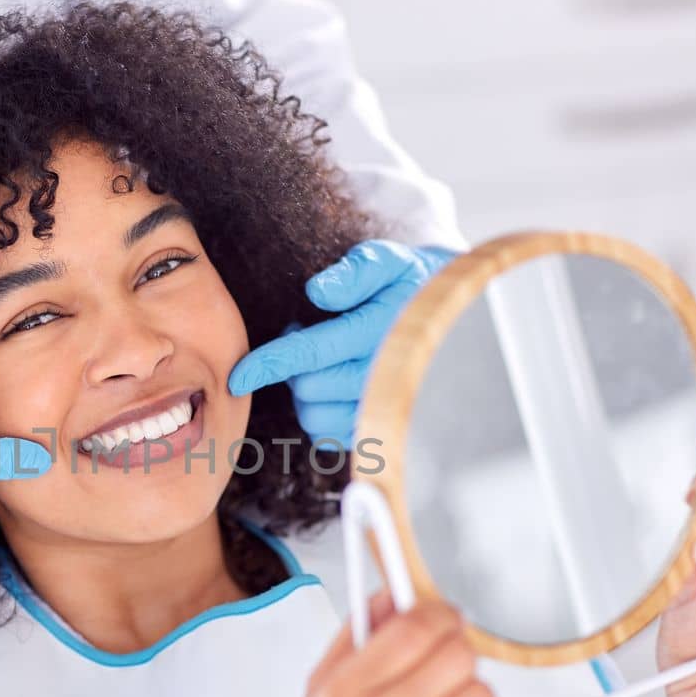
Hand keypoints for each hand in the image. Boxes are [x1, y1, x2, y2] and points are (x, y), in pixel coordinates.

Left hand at [226, 241, 456, 447]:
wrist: (456, 319)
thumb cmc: (412, 284)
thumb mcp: (390, 261)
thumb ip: (356, 271)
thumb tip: (318, 291)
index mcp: (382, 334)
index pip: (313, 353)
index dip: (270, 364)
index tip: (238, 376)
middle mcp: (386, 378)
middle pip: (308, 388)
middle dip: (294, 366)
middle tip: (308, 335)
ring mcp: (386, 410)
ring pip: (316, 416)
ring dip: (306, 390)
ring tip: (325, 361)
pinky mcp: (383, 431)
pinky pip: (330, 434)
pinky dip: (321, 412)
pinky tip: (335, 385)